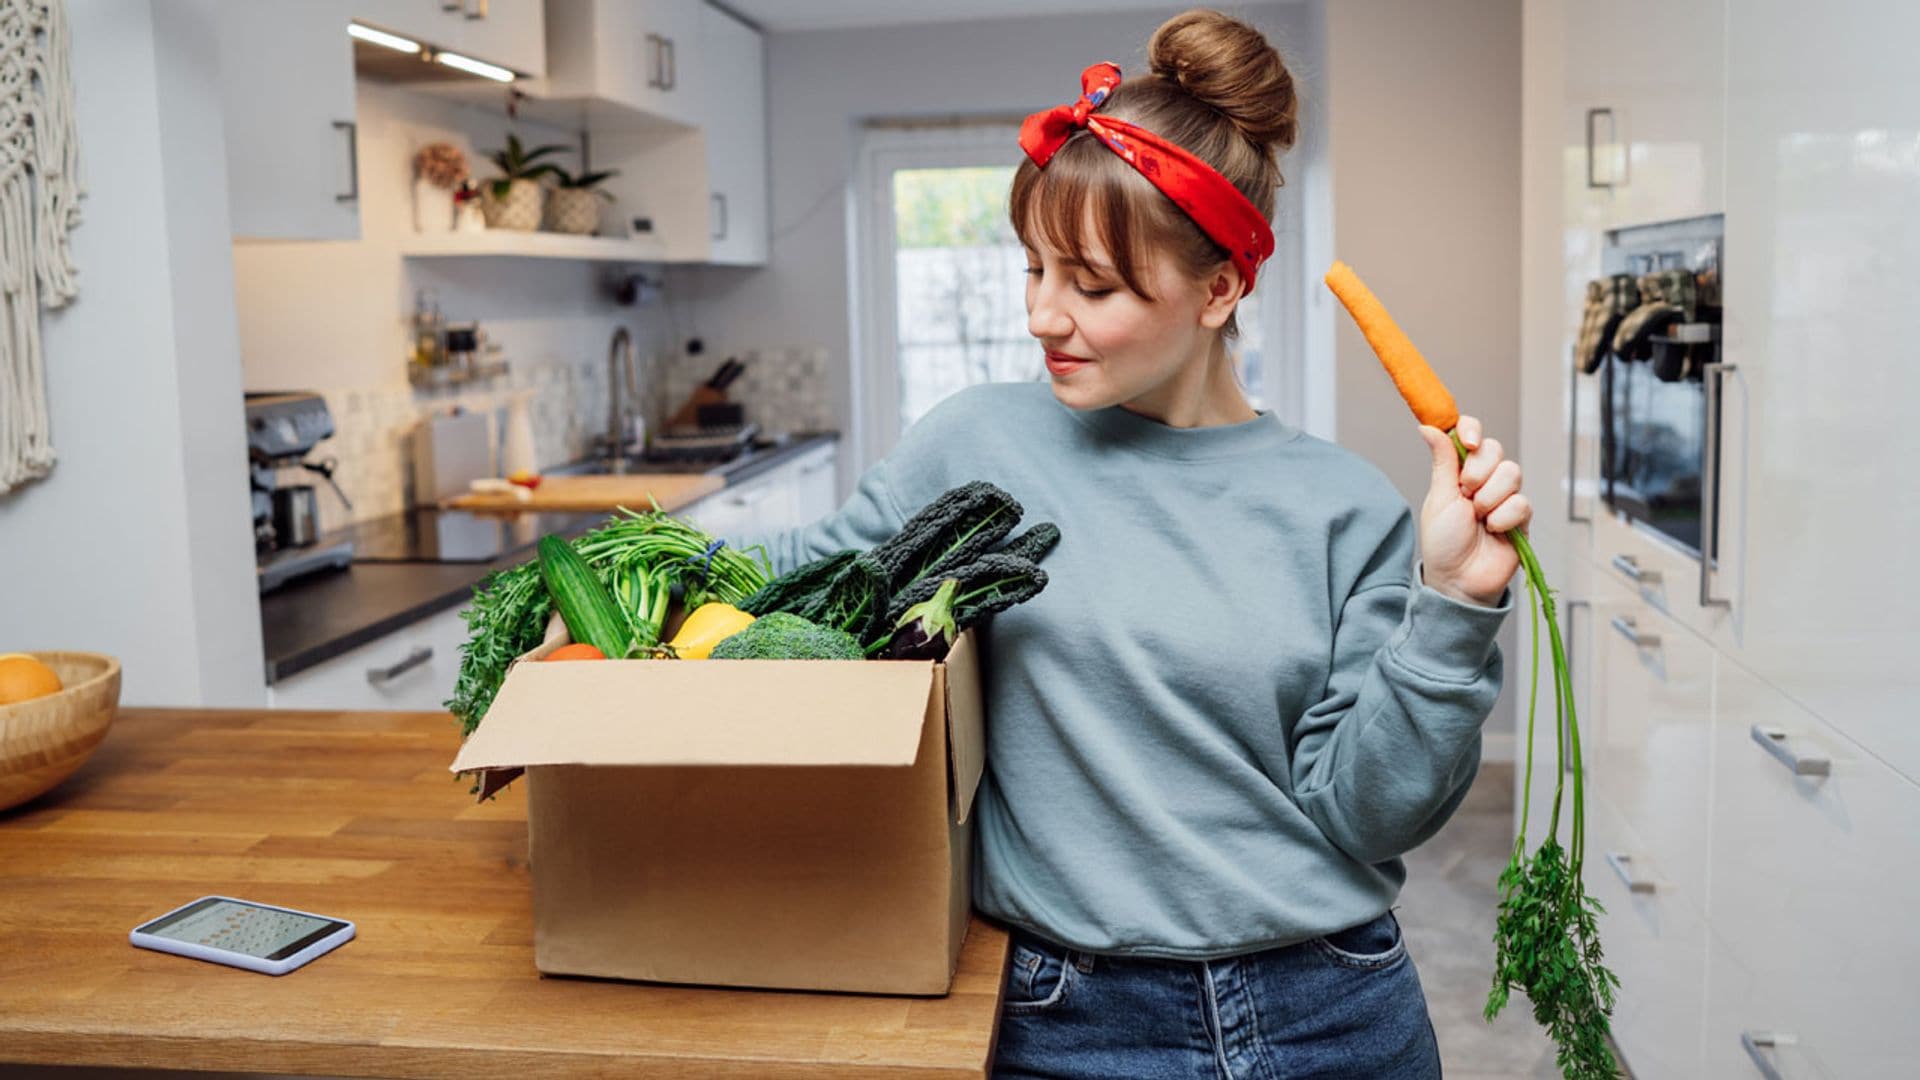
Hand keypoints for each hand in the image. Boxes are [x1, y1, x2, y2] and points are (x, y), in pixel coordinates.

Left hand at [1415, 415, 1531, 606]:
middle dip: (1478, 472)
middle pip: (1495, 449)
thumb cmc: (1443, 542)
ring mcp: (1504, 497)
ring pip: (1512, 472)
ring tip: (1478, 518)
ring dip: (1490, 497)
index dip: (1472, 431)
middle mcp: (1483, 480)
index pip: (1471, 434)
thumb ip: (1442, 460)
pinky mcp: (1521, 516)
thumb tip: (1428, 426)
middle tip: (1465, 495)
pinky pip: (1522, 501)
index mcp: (1459, 471)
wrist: (1459, 579)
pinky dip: (1504, 516)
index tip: (1469, 442)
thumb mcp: (1439, 497)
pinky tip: (1494, 530)